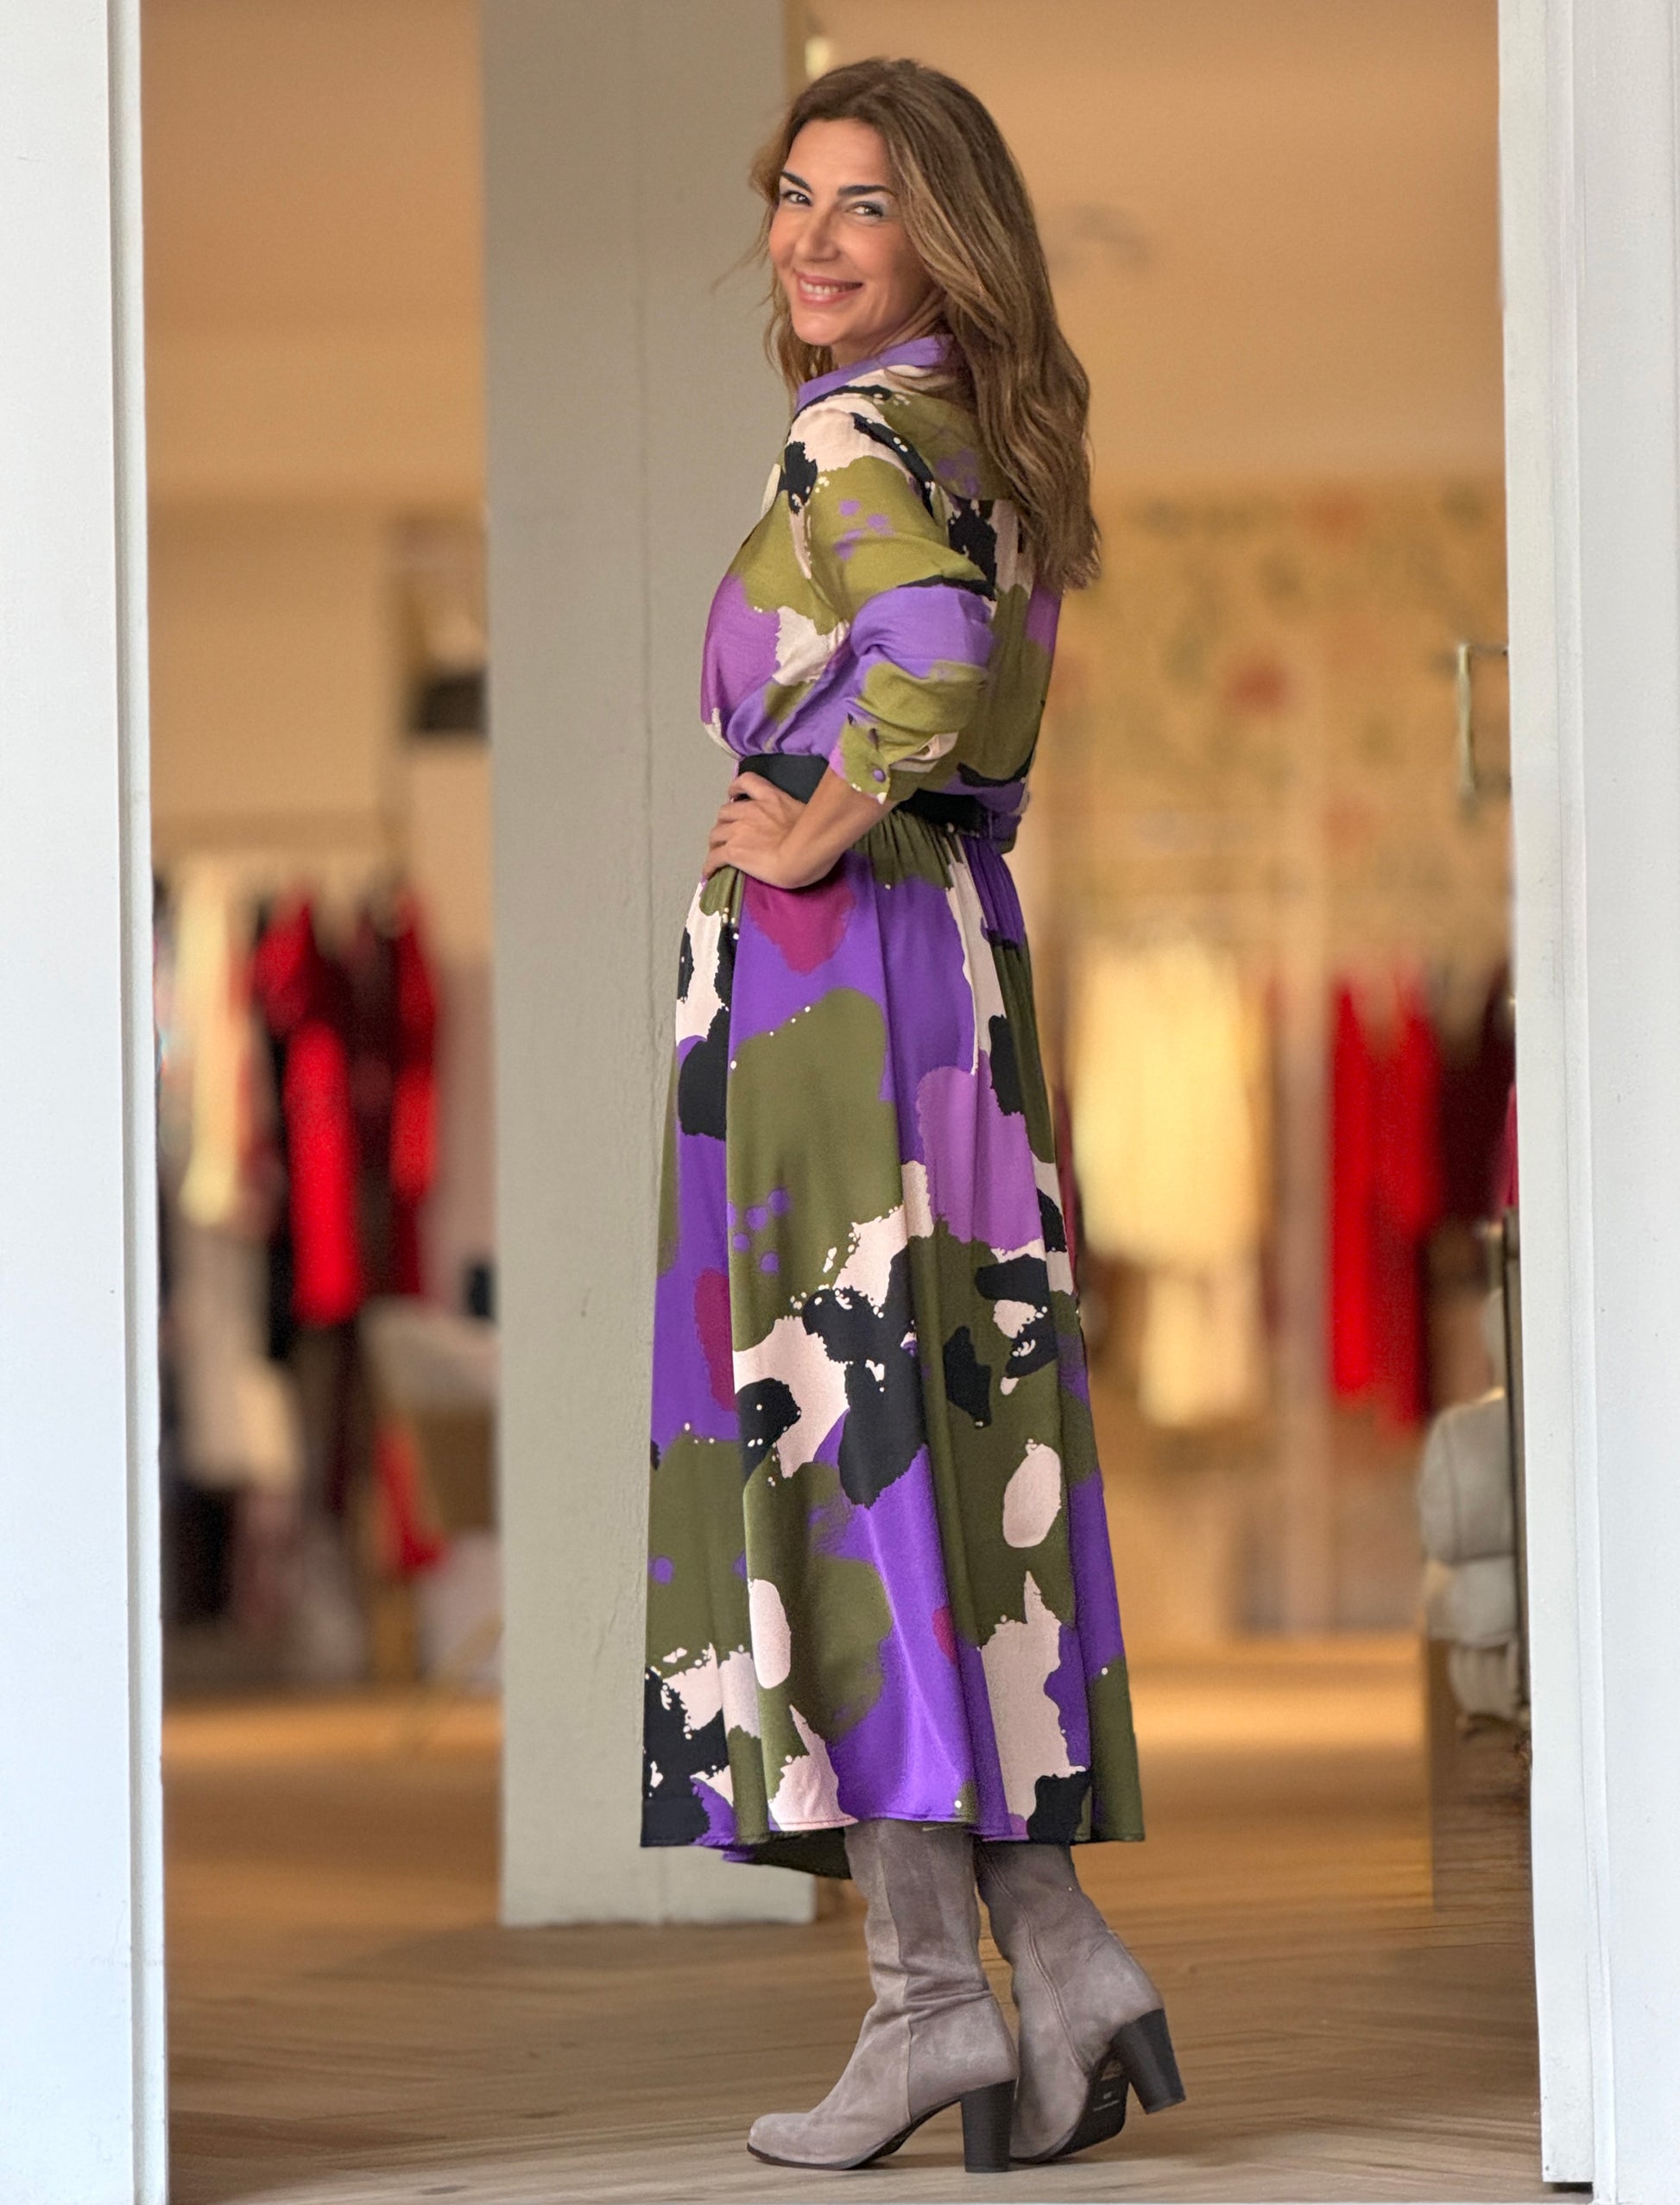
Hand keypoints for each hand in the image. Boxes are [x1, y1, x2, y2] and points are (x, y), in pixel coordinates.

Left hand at [704, 773, 831, 888]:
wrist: (804, 852)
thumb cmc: (816, 836)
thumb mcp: (809, 814)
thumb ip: (798, 815)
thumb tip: (803, 824)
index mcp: (770, 797)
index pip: (746, 781)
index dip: (736, 789)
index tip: (733, 795)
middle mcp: (749, 810)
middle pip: (725, 812)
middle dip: (724, 822)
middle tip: (729, 834)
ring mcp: (738, 831)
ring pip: (715, 833)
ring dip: (715, 842)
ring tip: (717, 853)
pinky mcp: (733, 851)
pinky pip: (714, 858)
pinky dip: (709, 865)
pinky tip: (709, 873)